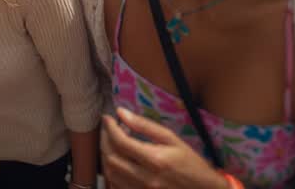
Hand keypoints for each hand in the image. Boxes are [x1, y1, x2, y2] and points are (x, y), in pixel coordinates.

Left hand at [101, 108, 225, 188]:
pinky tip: (117, 161)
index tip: (108, 118)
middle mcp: (146, 178)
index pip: (121, 142)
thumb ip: (145, 126)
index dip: (110, 128)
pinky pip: (116, 186)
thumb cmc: (190, 163)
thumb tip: (121, 112)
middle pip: (111, 158)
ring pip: (110, 174)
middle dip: (104, 140)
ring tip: (110, 143)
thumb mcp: (171, 139)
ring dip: (106, 156)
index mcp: (155, 160)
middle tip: (107, 129)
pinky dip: (111, 172)